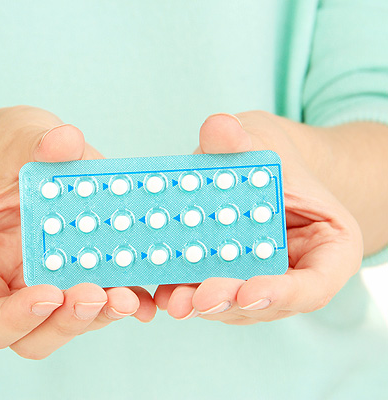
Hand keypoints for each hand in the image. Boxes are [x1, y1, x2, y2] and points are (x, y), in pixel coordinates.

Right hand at [0, 106, 155, 358]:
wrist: (27, 152)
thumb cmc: (11, 150)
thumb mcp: (17, 137)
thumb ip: (37, 142)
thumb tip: (66, 141)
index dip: (17, 318)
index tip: (49, 293)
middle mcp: (12, 282)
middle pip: (34, 335)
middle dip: (68, 322)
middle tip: (97, 295)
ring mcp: (48, 281)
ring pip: (73, 323)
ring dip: (102, 315)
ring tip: (130, 296)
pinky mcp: (81, 270)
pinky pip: (103, 298)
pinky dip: (125, 300)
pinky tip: (148, 294)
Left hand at [154, 111, 362, 323]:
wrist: (257, 164)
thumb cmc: (273, 155)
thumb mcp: (262, 139)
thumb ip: (241, 139)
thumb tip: (218, 127)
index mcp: (330, 246)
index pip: (315, 283)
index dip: (283, 293)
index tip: (248, 292)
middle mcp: (298, 272)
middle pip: (268, 301)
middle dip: (231, 301)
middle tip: (199, 298)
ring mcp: (264, 279)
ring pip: (236, 304)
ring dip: (203, 304)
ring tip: (174, 300)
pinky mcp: (231, 277)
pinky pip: (212, 291)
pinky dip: (188, 292)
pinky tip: (164, 290)